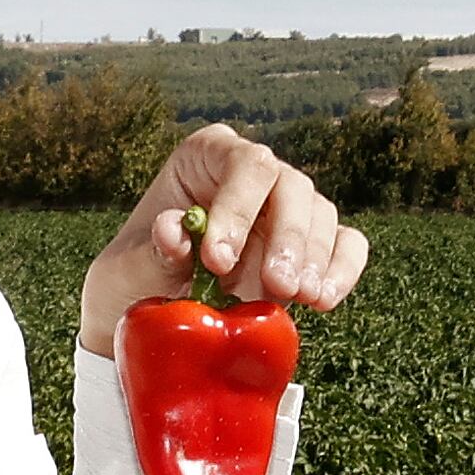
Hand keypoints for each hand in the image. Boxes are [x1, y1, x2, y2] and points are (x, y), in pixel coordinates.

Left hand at [79, 125, 368, 358]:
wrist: (153, 317)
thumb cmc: (135, 281)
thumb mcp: (128, 269)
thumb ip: (154, 249)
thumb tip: (175, 229)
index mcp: (206, 157)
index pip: (242, 163)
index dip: (238, 207)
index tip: (218, 261)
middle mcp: (253, 174)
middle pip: (291, 186)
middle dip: (287, 238)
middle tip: (275, 286)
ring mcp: (286, 209)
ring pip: (320, 215)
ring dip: (313, 259)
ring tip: (298, 298)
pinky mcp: (311, 247)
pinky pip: (346, 246)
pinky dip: (341, 271)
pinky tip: (323, 300)